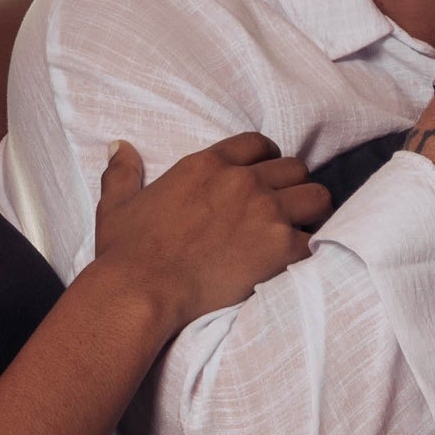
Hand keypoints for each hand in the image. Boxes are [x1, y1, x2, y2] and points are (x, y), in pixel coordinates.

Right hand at [89, 134, 330, 332]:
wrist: (141, 290)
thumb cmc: (126, 252)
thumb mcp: (116, 205)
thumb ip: (123, 172)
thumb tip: (119, 145)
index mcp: (208, 165)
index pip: (258, 144)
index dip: (267, 159)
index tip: (266, 177)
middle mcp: (243, 181)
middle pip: (295, 168)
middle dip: (293, 186)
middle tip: (284, 209)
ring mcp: (266, 211)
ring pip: (317, 197)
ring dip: (312, 213)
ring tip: (301, 230)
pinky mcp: (281, 246)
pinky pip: (314, 241)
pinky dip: (310, 251)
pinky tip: (299, 262)